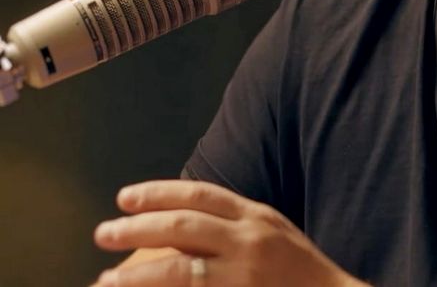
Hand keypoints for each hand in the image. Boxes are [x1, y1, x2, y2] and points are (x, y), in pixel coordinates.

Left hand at [91, 180, 365, 286]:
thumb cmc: (298, 269)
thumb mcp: (271, 231)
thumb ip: (235, 222)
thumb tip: (183, 217)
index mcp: (255, 215)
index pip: (199, 194)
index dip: (159, 193)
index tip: (124, 198)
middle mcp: (248, 240)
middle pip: (183, 226)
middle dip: (137, 227)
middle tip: (104, 232)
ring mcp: (244, 275)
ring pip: (178, 270)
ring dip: (135, 276)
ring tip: (103, 281)